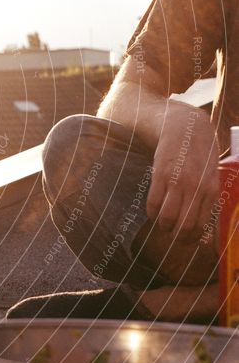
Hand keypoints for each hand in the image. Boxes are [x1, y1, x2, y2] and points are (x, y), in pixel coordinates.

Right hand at [146, 105, 219, 242]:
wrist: (183, 123)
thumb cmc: (197, 149)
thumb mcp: (209, 171)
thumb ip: (205, 193)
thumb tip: (201, 221)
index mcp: (211, 189)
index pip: (201, 225)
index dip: (190, 238)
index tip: (183, 239)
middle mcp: (197, 188)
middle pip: (185, 226)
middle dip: (176, 235)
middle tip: (170, 233)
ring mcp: (179, 181)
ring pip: (168, 218)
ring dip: (162, 225)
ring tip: (160, 222)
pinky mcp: (161, 174)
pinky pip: (153, 203)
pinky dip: (150, 211)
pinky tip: (151, 209)